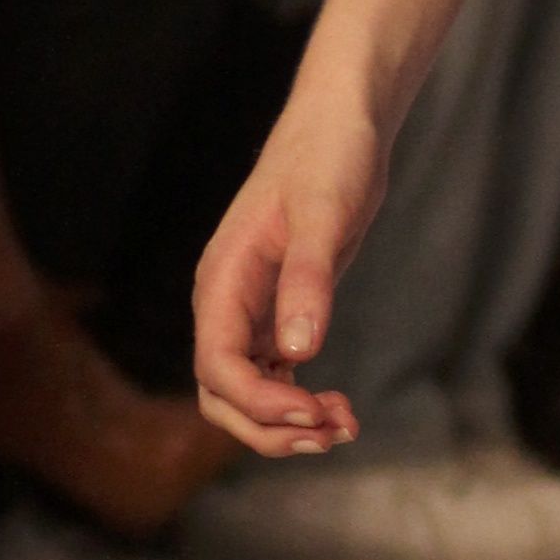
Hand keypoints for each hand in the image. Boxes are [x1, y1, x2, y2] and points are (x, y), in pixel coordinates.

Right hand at [193, 94, 387, 451]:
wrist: (339, 125)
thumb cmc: (328, 158)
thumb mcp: (324, 216)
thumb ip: (308, 281)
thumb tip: (299, 353)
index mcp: (223, 281)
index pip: (217, 367)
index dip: (258, 403)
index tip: (313, 414)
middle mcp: (226, 303)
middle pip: (221, 394)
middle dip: (268, 427)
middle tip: (331, 434)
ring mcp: (249, 311)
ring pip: (246, 392)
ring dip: (285, 423)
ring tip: (342, 426)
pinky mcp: (277, 312)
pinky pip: (273, 375)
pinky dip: (299, 401)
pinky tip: (337, 408)